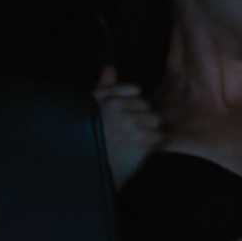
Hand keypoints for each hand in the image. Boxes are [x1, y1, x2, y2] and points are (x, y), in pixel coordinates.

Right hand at [93, 65, 163, 190]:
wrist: (84, 174)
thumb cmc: (85, 141)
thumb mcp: (88, 110)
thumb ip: (104, 88)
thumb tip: (110, 66)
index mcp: (105, 101)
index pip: (134, 91)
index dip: (133, 105)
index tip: (125, 115)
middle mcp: (119, 111)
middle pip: (148, 106)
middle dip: (142, 117)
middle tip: (129, 132)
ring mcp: (131, 127)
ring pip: (155, 121)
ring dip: (149, 131)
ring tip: (133, 142)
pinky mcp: (140, 144)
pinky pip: (158, 138)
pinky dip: (151, 145)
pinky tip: (137, 151)